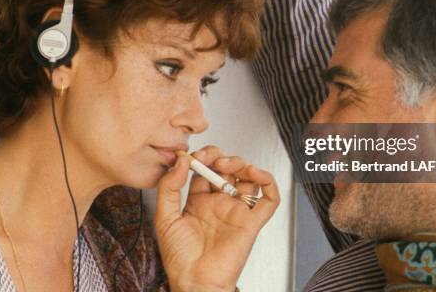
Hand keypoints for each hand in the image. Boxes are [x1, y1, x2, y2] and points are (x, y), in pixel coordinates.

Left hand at [155, 146, 279, 291]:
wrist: (194, 282)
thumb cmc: (179, 259)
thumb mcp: (165, 218)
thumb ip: (169, 187)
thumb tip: (180, 161)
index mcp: (199, 202)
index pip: (205, 170)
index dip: (203, 158)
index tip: (194, 156)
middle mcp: (220, 204)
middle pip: (229, 170)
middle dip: (221, 157)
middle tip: (212, 159)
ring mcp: (237, 211)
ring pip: (249, 178)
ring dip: (243, 164)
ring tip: (228, 165)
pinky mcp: (252, 221)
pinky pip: (269, 199)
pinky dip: (268, 181)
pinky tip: (255, 174)